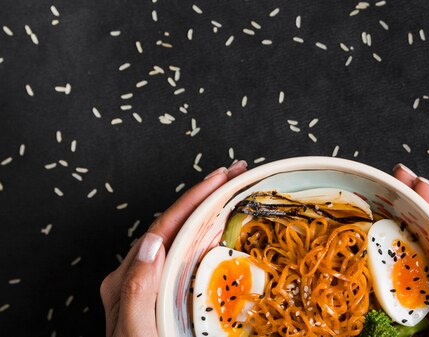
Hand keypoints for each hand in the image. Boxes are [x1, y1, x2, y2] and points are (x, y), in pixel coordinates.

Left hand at [100, 161, 247, 336]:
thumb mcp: (135, 332)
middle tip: (236, 173)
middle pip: (175, 224)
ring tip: (234, 191)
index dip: (194, 198)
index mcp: (128, 279)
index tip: (221, 177)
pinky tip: (224, 230)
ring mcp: (155, 284)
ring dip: (208, 210)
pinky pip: (189, 256)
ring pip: (183, 236)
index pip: (164, 226)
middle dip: (206, 194)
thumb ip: (137, 290)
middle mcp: (140, 275)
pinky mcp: (169, 294)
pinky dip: (208, 236)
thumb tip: (151, 240)